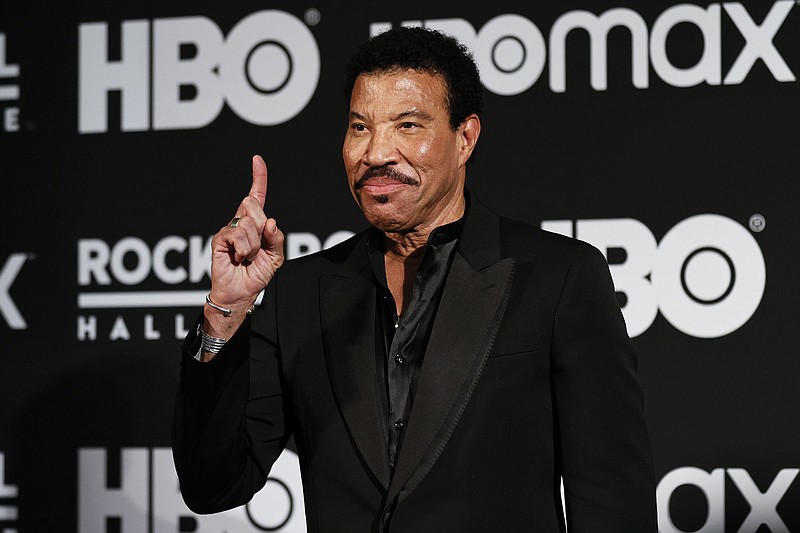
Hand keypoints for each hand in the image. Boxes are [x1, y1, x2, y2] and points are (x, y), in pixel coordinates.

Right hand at [208, 155, 284, 319]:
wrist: (241, 293)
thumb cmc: (257, 274)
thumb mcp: (276, 257)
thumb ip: (276, 238)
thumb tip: (271, 222)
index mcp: (256, 223)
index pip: (258, 196)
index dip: (258, 178)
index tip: (257, 160)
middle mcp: (241, 222)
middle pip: (254, 206)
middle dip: (262, 228)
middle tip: (258, 249)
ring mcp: (230, 229)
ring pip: (249, 223)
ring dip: (255, 246)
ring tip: (248, 258)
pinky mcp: (220, 239)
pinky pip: (238, 234)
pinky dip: (245, 249)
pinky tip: (240, 258)